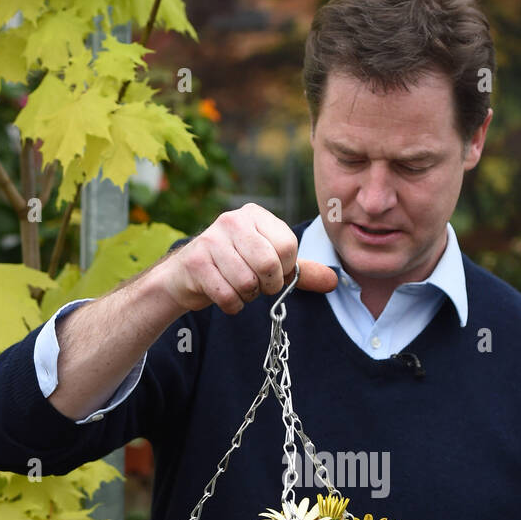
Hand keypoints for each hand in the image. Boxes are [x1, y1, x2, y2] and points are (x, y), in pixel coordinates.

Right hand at [159, 202, 337, 313]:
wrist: (186, 276)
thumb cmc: (233, 266)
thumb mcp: (268, 263)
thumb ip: (299, 271)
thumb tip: (334, 281)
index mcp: (255, 215)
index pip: (287, 246)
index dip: (284, 269)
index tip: (271, 272)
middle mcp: (232, 220)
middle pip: (268, 264)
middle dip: (266, 285)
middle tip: (256, 284)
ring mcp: (211, 239)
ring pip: (247, 282)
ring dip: (247, 296)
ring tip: (237, 287)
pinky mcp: (196, 262)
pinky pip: (227, 295)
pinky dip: (232, 305)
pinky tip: (225, 295)